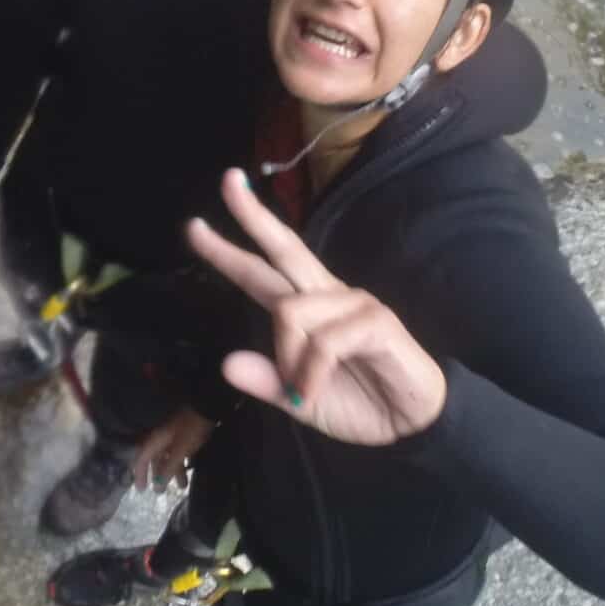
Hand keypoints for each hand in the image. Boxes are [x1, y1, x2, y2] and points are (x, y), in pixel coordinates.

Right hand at [132, 407, 213, 490]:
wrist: (206, 408)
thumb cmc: (191, 430)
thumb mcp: (180, 451)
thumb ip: (168, 468)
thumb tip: (158, 486)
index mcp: (155, 439)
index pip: (141, 458)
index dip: (140, 474)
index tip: (141, 489)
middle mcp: (159, 437)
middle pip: (154, 459)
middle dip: (158, 476)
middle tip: (160, 492)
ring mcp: (171, 435)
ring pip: (168, 456)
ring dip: (173, 471)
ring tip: (183, 486)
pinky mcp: (181, 433)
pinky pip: (176, 451)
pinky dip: (180, 462)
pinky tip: (188, 469)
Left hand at [187, 170, 446, 445]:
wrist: (410, 426)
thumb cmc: (360, 405)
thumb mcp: (301, 399)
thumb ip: (267, 382)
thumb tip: (225, 364)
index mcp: (307, 309)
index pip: (260, 272)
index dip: (227, 252)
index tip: (194, 227)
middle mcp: (326, 295)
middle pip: (284, 247)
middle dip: (252, 215)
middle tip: (227, 180)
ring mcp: (352, 302)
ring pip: (290, 312)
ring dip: (288, 359)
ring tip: (303, 390)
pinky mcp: (375, 321)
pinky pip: (323, 340)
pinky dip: (311, 371)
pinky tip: (314, 390)